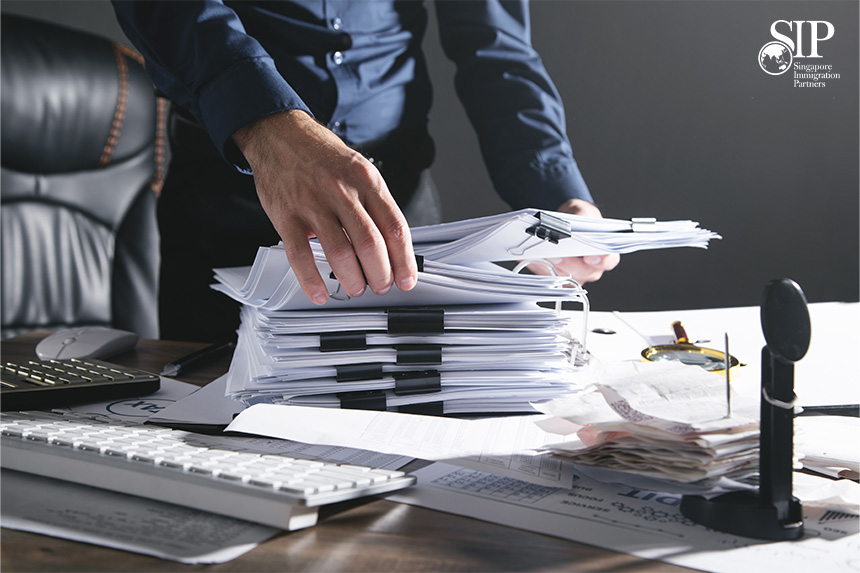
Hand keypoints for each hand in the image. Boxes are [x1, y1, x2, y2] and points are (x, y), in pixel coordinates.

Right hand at [232, 110, 417, 304]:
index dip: (404, 260)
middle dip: (380, 275)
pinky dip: (312, 280)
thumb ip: (375, 205)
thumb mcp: (359, 170)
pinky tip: (320, 291)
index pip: (394, 226)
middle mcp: (342, 190)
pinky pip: (301, 255)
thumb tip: (392, 246)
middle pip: (370, 244)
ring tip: (356, 287)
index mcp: (366, 180)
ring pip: (340, 252)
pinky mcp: (287, 215)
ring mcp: (313, 203)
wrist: (280, 134)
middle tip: (380, 286)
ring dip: (352, 280)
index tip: (406, 279)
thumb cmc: (322, 157)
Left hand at [528, 198, 619, 283]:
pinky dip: (536, 266)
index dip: (601, 261)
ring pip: (562, 277)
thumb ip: (581, 216)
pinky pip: (545, 277)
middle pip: (582, 272)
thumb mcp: (581, 210)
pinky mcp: (555, 278)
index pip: (608, 260)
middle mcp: (590, 268)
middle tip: (555, 254)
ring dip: (548, 266)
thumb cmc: (578, 219)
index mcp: (604, 252)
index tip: (589, 257)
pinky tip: (527, 256)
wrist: (564, 224)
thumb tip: (570, 226)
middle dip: (567, 263)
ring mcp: (573, 276)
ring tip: (537, 253)